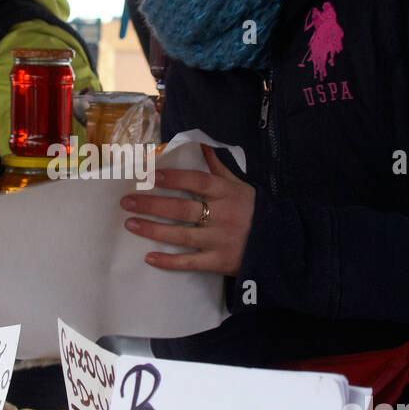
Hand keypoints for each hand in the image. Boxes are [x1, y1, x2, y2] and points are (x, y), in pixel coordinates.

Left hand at [120, 143, 255, 274]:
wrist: (281, 244)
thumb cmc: (256, 211)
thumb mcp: (241, 186)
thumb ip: (219, 169)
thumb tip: (201, 146)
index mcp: (227, 193)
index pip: (197, 181)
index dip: (173, 178)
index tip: (150, 175)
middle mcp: (222, 215)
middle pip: (181, 208)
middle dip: (151, 205)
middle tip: (127, 202)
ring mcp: (220, 240)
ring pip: (181, 235)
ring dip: (153, 230)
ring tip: (130, 224)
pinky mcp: (219, 261)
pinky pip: (190, 263)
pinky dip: (169, 262)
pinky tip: (149, 258)